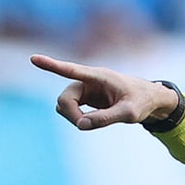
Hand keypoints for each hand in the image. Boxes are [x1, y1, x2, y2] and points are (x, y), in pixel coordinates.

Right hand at [31, 54, 178, 130]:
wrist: (151, 100)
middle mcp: (89, 81)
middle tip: (86, 126)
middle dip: (70, 114)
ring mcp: (86, 89)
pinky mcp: (86, 98)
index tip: (33, 58)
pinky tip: (91, 121)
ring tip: (93, 124)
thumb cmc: (142, 102)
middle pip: (64, 98)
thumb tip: (81, 125)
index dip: (52, 66)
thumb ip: (106, 118)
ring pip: (64, 104)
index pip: (72, 70)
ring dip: (73, 117)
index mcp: (99, 76)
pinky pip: (71, 109)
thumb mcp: (129, 114)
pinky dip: (76, 118)